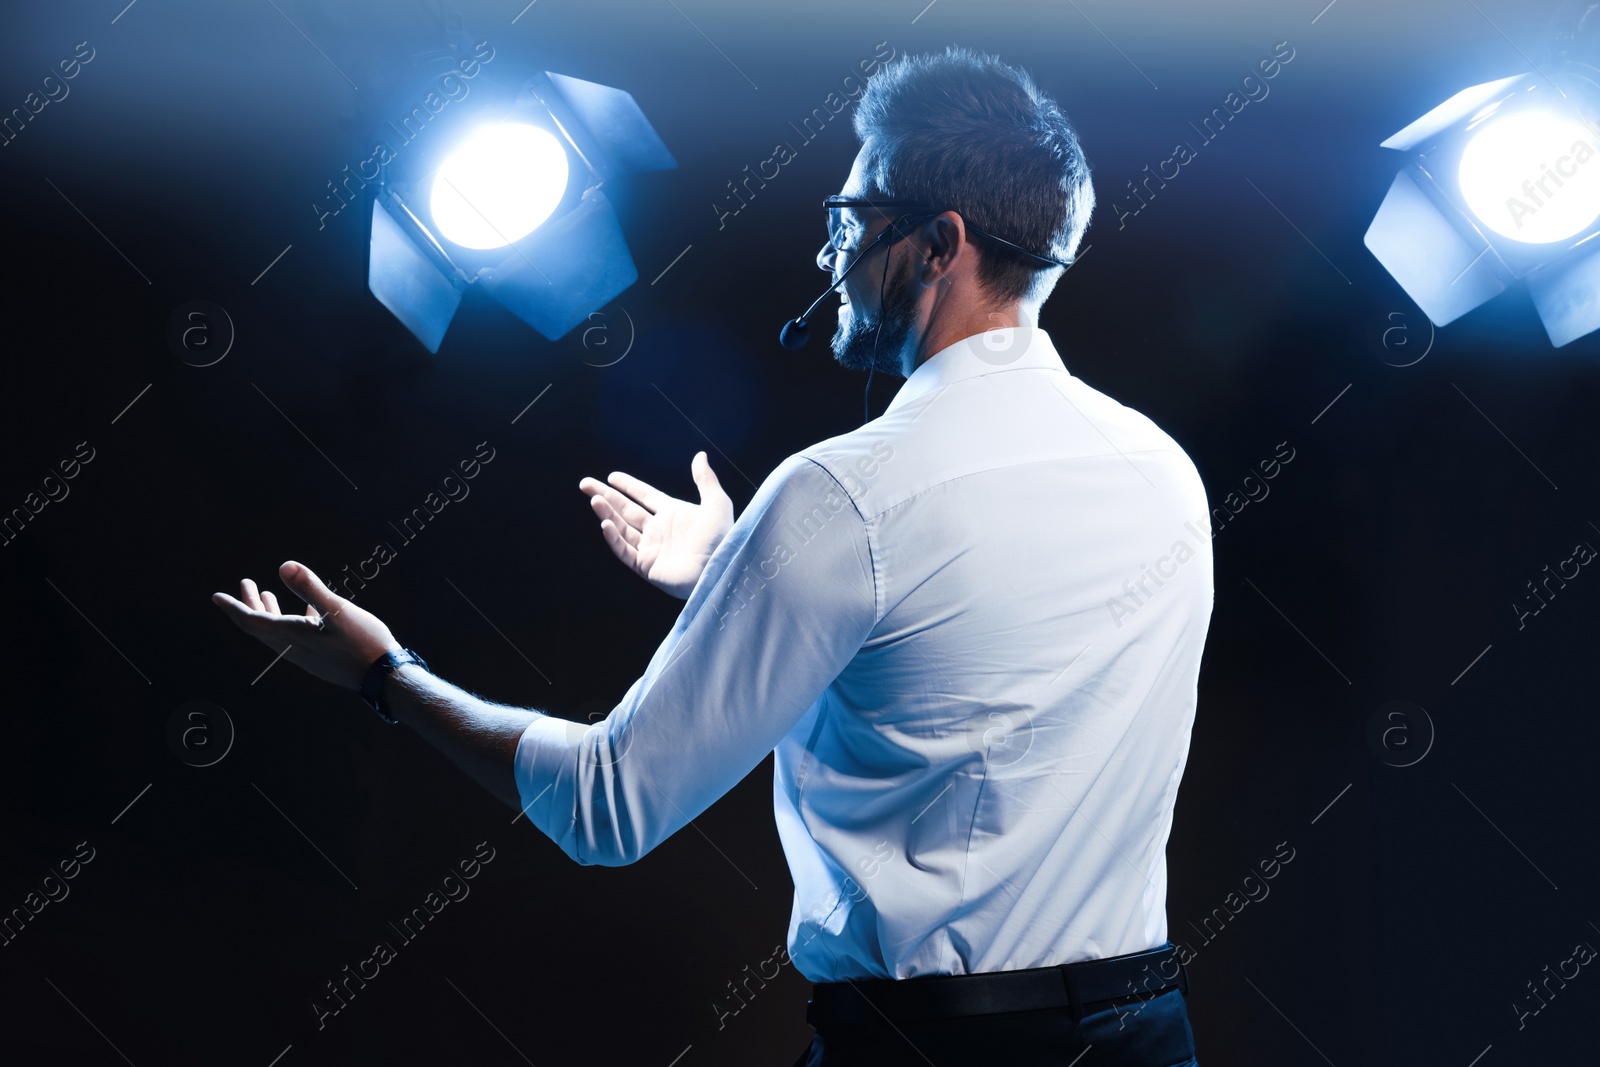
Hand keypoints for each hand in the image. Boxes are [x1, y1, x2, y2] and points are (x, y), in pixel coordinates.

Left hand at [211, 561, 400, 690]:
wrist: (385, 678)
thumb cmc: (365, 644)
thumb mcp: (338, 611)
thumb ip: (311, 588)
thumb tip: (283, 566)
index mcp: (293, 637)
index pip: (252, 622)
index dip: (233, 608)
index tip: (215, 597)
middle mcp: (294, 649)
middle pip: (260, 627)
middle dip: (248, 605)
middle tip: (244, 583)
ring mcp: (307, 656)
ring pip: (277, 633)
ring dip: (268, 612)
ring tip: (265, 593)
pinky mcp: (320, 658)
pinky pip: (296, 638)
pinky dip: (291, 621)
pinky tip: (307, 611)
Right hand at [579, 451, 733, 598]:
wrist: (722, 568)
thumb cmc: (723, 538)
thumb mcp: (717, 503)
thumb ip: (706, 480)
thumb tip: (700, 455)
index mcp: (673, 513)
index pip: (644, 496)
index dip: (628, 486)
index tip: (611, 476)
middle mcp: (659, 530)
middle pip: (626, 509)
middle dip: (606, 496)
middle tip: (585, 483)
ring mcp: (651, 548)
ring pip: (622, 528)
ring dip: (607, 513)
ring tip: (593, 499)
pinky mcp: (647, 566)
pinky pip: (625, 551)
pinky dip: (614, 538)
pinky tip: (606, 523)